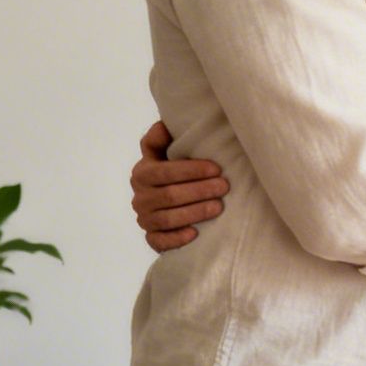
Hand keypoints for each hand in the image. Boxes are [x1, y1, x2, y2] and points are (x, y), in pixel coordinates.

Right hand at [130, 121, 230, 251]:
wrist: (165, 204)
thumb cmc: (172, 172)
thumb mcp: (164, 152)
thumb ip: (161, 138)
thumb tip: (164, 123)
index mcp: (143, 173)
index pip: (164, 171)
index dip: (190, 170)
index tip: (216, 168)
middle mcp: (140, 197)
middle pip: (169, 195)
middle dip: (199, 190)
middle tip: (224, 187)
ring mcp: (144, 219)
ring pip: (168, 218)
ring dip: (195, 212)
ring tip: (219, 207)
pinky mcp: (151, 238)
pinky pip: (160, 241)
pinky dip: (177, 238)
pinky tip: (195, 233)